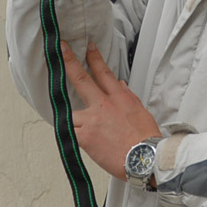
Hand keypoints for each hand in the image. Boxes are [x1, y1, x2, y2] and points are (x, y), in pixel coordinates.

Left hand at [62, 41, 160, 180]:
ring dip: (69, 116)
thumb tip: (120, 86)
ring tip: (69, 121)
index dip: (95, 58)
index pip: (104, 72)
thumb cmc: (145, 139)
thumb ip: (128, 97)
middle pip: (82, 80)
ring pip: (70, 112)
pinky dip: (68, 134)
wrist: (144, 158)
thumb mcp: (140, 112)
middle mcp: (103, 105)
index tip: (88, 47)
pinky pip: (69, 132)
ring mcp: (92, 120)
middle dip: (70, 62)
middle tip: (61, 51)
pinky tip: (68, 136)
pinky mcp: (85, 137)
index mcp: (119, 98)